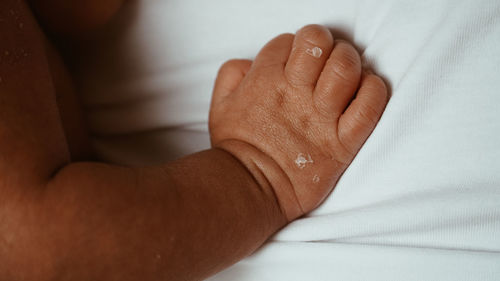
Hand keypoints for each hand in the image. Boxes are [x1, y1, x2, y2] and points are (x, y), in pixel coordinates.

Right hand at [209, 25, 387, 220]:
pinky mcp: (342, 142)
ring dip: (350, 64)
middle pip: (319, 42)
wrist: (251, 188)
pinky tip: (365, 92)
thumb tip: (251, 64)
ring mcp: (320, 116)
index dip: (296, 48)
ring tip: (345, 78)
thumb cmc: (237, 149)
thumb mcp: (219, 105)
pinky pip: (369, 105)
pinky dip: (373, 91)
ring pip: (346, 67)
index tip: (298, 65)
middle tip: (325, 63)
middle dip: (325, 46)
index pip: (290, 40)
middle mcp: (294, 92)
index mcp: (265, 79)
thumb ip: (232, 75)